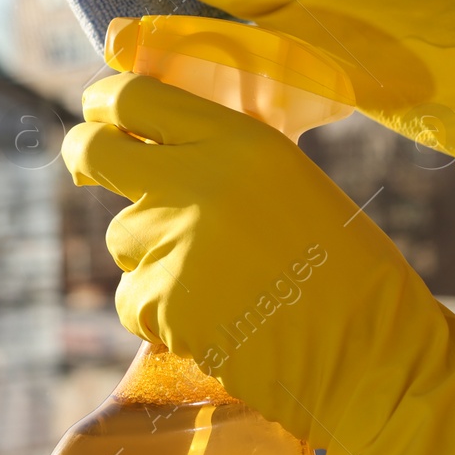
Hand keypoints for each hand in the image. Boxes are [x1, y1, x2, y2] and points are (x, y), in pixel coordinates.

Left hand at [65, 72, 454, 454]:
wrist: (372, 358)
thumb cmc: (344, 270)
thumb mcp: (287, 180)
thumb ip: (220, 157)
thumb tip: (153, 141)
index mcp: (238, 142)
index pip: (136, 97)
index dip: (105, 102)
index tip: (97, 110)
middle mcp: (196, 181)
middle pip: (95, 151)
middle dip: (82, 155)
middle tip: (83, 164)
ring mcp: (173, 243)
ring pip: (123, 237)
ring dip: (152, 256)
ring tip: (220, 281)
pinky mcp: (161, 302)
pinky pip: (133, 297)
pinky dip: (159, 311)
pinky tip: (213, 319)